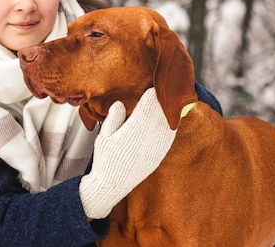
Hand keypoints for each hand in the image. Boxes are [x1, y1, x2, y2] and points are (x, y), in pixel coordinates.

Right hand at [79, 88, 175, 218]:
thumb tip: (120, 103)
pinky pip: (168, 139)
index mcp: (130, 134)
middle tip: (165, 88)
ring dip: (169, 113)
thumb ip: (113, 119)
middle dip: (162, 103)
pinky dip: (170, 127)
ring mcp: (154, 150)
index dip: (150, 98)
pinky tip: (171, 119)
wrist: (111, 186)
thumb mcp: (103, 138)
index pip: (145, 111)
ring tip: (170, 100)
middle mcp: (145, 142)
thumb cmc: (104, 160)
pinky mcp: (157, 157)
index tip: (153, 87)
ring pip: (166, 127)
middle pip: (158, 116)